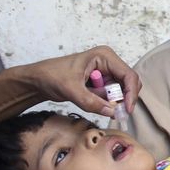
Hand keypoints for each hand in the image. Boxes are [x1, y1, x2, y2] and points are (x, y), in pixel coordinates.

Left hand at [22, 45, 140, 117]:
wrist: (38, 81)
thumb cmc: (51, 76)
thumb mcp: (71, 90)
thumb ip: (91, 102)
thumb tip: (112, 112)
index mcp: (104, 56)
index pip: (128, 75)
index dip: (131, 93)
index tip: (127, 110)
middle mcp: (109, 63)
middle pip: (128, 83)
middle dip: (123, 99)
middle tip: (116, 113)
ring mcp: (106, 73)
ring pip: (121, 92)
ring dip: (111, 102)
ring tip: (93, 102)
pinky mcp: (102, 83)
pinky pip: (111, 96)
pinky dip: (106, 103)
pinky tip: (92, 102)